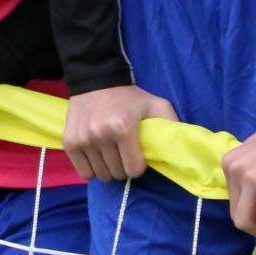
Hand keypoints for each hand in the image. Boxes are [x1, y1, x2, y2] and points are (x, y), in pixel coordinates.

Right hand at [62, 84, 178, 181]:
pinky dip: (91, 169)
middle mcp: (100, 135)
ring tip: (110, 155)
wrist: (94, 79)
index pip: (134, 170)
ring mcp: (83, 139)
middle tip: (124, 154)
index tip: (138, 156)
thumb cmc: (129, 97)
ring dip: (107, 169)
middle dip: (123, 168)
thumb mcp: (157, 104)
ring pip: (99, 175)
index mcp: (123, 128)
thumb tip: (186, 148)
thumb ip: (172, 124)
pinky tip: (96, 156)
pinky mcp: (69, 141)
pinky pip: (83, 172)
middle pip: (117, 174)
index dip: (139, 166)